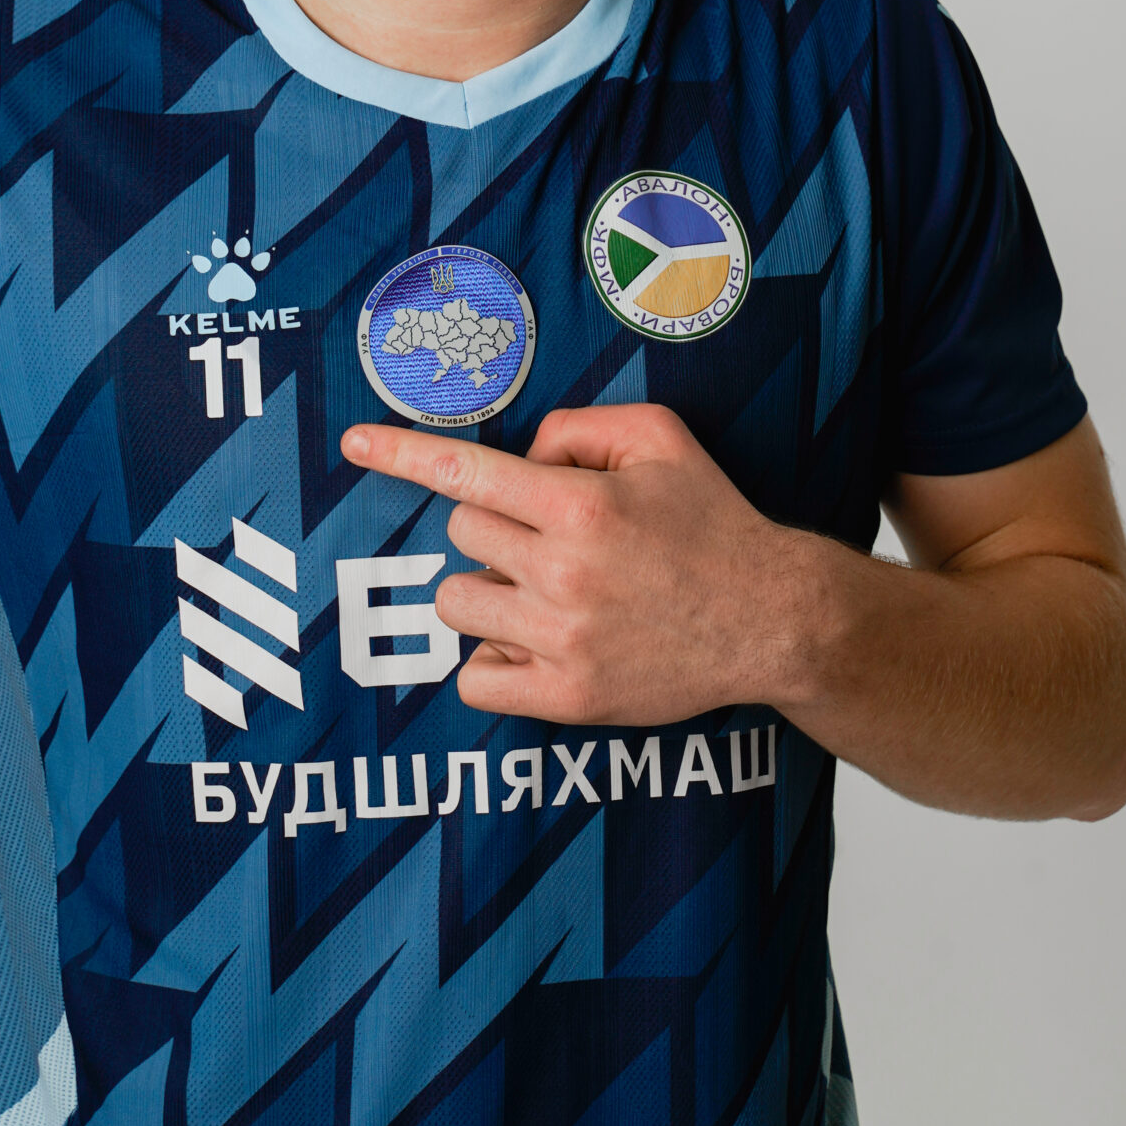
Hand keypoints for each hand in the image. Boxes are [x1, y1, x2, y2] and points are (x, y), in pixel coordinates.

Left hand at [340, 402, 815, 725]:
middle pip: (461, 538)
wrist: (772, 619)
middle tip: (546, 539)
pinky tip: (532, 642)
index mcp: (581, 504)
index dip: (401, 455)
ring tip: (542, 592)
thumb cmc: (713, 523)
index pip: (465, 472)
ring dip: (487, 593)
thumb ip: (577, 427)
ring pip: (457, 606)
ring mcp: (563, 640)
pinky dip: (492, 660)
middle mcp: (564, 572)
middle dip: (492, 530)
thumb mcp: (660, 438)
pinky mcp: (569, 698)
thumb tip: (519, 456)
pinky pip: (477, 680)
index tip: (353, 444)